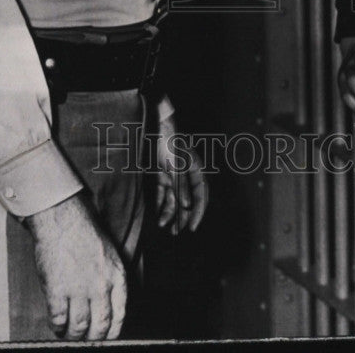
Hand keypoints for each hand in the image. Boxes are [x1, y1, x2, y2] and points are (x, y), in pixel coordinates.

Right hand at [26, 193, 126, 339]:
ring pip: (79, 327)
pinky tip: (57, 325)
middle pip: (99, 326)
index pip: (119, 316)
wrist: (64, 219)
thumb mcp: (109, 255)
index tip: (105, 337)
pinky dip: (57, 326)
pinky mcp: (58, 290)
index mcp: (116, 276)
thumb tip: (106, 307)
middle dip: (93, 337)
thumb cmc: (84, 234)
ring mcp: (79, 289)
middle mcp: (100, 286)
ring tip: (70, 334)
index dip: (111, 332)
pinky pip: (58, 319)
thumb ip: (110, 281)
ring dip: (74, 335)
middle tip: (86, 339)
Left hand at [155, 114, 207, 233]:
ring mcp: (173, 174)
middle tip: (176, 231)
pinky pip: (162, 193)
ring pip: (174, 198)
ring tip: (164, 226)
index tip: (192, 226)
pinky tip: (157, 214)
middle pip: (187, 199)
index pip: (201, 194)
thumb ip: (181, 184)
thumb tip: (187, 205)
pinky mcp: (161, 174)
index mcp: (195, 169)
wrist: (153, 124)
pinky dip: (160, 203)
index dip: (198, 211)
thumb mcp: (176, 163)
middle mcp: (185, 174)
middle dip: (182, 216)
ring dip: (170, 212)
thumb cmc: (169, 140)